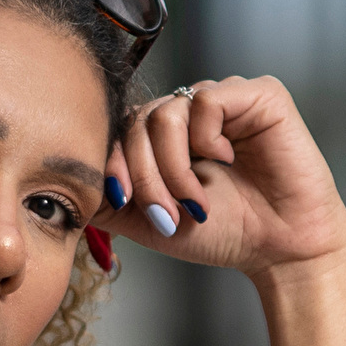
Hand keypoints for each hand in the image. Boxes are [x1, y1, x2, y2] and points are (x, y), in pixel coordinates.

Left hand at [108, 74, 345, 284]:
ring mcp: (226, 99)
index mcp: (170, 135)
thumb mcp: (151, 221)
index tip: (120, 200)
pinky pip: (206, 99)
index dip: (113, 162)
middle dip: (144, 174)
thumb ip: (109, 203)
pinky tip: (227, 160)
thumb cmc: (226, 234)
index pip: (121, 128)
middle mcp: (194, 111)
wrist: (281, 251)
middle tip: (166, 213)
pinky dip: (207, 138)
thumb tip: (64, 189)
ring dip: (173, 166)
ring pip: (166, 112)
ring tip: (196, 200)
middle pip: (139, 121)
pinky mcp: (260, 94)